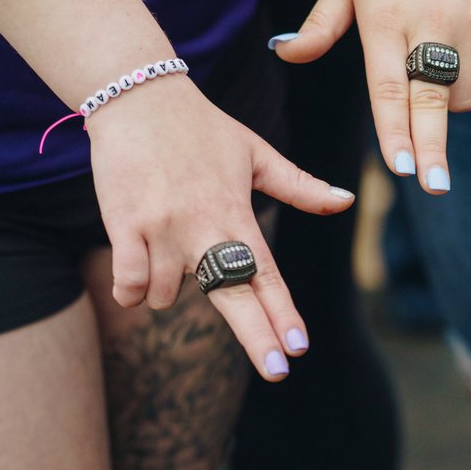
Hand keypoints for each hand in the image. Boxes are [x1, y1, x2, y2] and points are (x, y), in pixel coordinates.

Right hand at [87, 76, 354, 380]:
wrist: (138, 97)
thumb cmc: (202, 128)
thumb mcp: (258, 154)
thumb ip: (300, 186)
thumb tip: (346, 201)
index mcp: (238, 214)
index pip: (266, 274)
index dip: (283, 313)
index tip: (299, 348)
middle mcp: (203, 228)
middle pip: (232, 296)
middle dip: (256, 337)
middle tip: (277, 371)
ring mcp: (162, 230)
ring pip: (169, 296)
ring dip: (171, 289)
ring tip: (170, 244)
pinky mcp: (124, 228)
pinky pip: (129, 285)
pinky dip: (134, 288)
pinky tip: (137, 273)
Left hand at [275, 0, 470, 194]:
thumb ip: (319, 24)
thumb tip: (284, 54)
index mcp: (385, 17)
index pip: (389, 90)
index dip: (396, 134)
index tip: (402, 171)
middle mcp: (431, 23)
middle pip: (434, 103)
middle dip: (433, 150)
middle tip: (434, 186)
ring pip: (464, 93)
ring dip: (447, 103)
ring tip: (431, 80)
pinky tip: (458, 54)